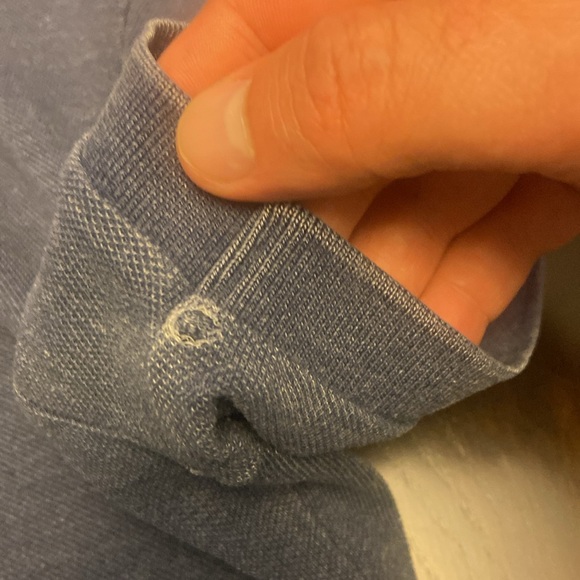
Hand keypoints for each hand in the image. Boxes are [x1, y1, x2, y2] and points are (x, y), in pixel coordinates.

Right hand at [158, 0, 579, 343]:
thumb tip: (203, 147)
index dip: (202, 110)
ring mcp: (503, 100)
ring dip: (384, 272)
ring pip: (407, 189)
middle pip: (330, 127)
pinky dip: (463, 277)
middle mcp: (439, 37)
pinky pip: (488, 220)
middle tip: (259, 306)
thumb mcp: (504, 54)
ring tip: (356, 342)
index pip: (259, 26)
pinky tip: (440, 330)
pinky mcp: (558, 157)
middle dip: (299, 221)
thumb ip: (356, 93)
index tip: (161, 203)